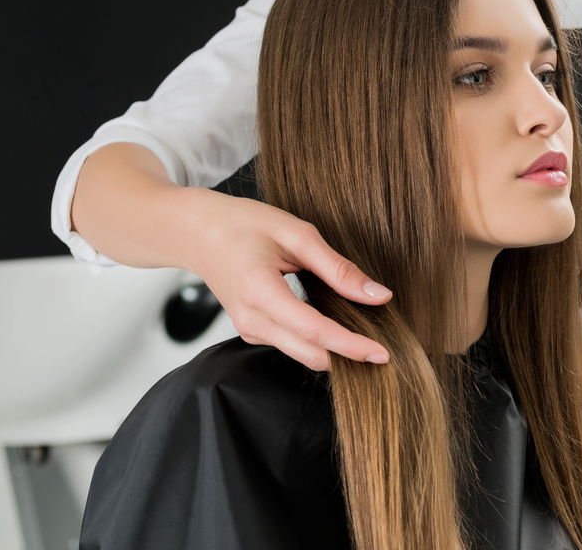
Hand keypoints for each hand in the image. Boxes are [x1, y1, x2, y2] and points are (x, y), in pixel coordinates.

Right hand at [182, 188, 391, 370]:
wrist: (197, 231)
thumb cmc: (242, 224)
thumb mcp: (295, 233)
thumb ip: (337, 268)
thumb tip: (378, 295)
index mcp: (261, 293)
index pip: (315, 331)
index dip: (351, 346)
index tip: (382, 353)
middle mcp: (252, 320)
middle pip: (310, 354)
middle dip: (349, 357)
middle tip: (385, 346)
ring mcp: (248, 329)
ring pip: (302, 355)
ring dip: (334, 350)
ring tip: (365, 333)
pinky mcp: (251, 331)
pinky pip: (291, 345)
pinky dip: (317, 341)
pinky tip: (335, 323)